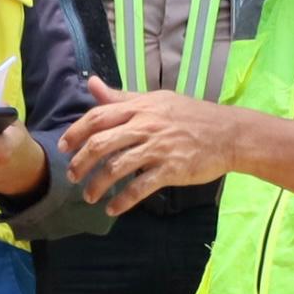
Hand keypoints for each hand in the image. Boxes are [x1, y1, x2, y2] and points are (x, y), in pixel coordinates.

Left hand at [64, 78, 244, 212]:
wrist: (229, 133)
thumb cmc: (191, 116)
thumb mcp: (156, 100)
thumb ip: (121, 97)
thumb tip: (91, 83)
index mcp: (140, 108)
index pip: (98, 117)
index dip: (75, 133)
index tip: (63, 148)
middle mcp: (146, 126)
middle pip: (101, 143)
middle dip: (80, 162)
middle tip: (71, 176)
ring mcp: (158, 148)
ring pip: (116, 168)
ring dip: (97, 185)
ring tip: (89, 197)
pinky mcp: (171, 169)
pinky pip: (139, 188)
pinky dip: (122, 201)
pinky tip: (113, 209)